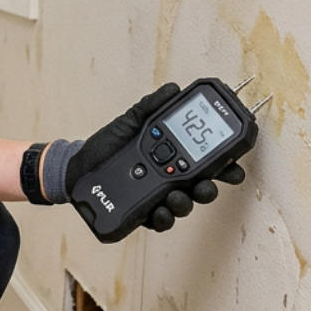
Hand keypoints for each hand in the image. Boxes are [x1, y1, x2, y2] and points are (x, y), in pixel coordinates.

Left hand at [61, 83, 245, 232]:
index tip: (233, 165)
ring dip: (185, 204)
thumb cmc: (107, 145)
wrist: (77, 166)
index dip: (225, 165)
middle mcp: (171, 180)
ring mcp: (158, 198)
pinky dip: (162, 218)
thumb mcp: (130, 121)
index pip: (207, 162)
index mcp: (174, 157)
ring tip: (176, 196)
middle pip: (201, 188)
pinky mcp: (142, 213)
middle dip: (209, 189)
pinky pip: (159, 221)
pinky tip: (159, 211)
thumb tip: (174, 88)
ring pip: (183, 206)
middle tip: (205, 186)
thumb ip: (152, 105)